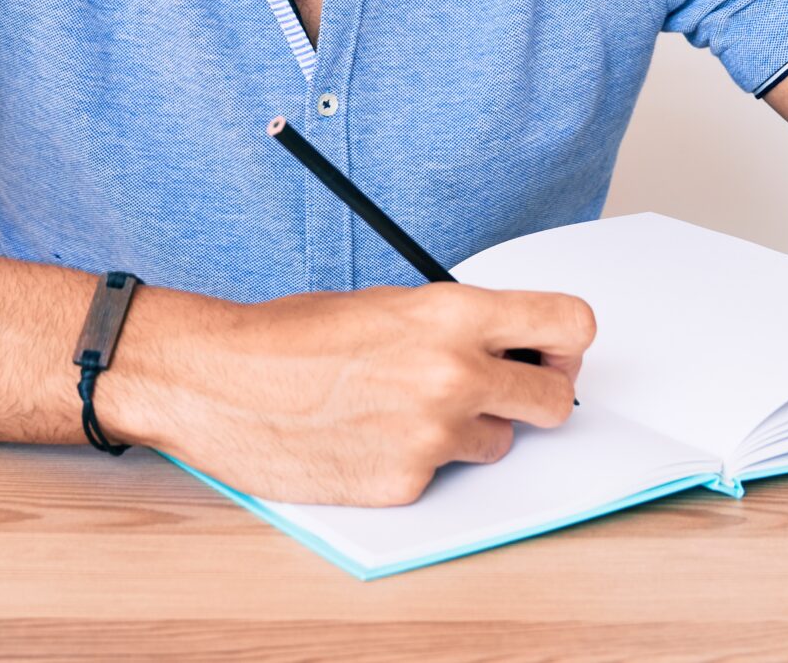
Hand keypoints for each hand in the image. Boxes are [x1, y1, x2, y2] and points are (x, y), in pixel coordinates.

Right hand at [99, 281, 593, 505]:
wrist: (217, 381)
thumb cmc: (288, 337)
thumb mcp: (384, 303)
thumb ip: (454, 324)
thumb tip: (506, 344)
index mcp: (452, 315)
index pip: (570, 325)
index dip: (563, 343)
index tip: (547, 350)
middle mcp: (454, 375)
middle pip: (557, 400)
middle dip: (533, 394)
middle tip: (499, 389)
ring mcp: (432, 436)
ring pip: (500, 444)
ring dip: (469, 431)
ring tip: (406, 409)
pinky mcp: (406, 484)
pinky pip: (442, 475)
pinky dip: (417, 461)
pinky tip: (370, 438)